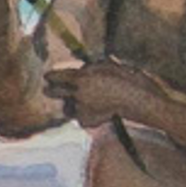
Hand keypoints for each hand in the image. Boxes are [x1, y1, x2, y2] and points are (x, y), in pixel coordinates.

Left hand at [42, 57, 158, 130]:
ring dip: (71, 104)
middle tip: (48, 89)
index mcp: (80, 78)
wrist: (137, 99)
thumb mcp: (106, 66)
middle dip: (51, 90)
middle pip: (54, 92)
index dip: (52, 76)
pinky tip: (97, 112)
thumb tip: (80, 70)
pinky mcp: (88, 120)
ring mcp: (82, 108)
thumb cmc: (125, 79)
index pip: (57, 76)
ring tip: (83, 102)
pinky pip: (81, 118)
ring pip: (68, 107)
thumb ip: (89, 68)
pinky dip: (86, 116)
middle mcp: (77, 94)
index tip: (49, 76)